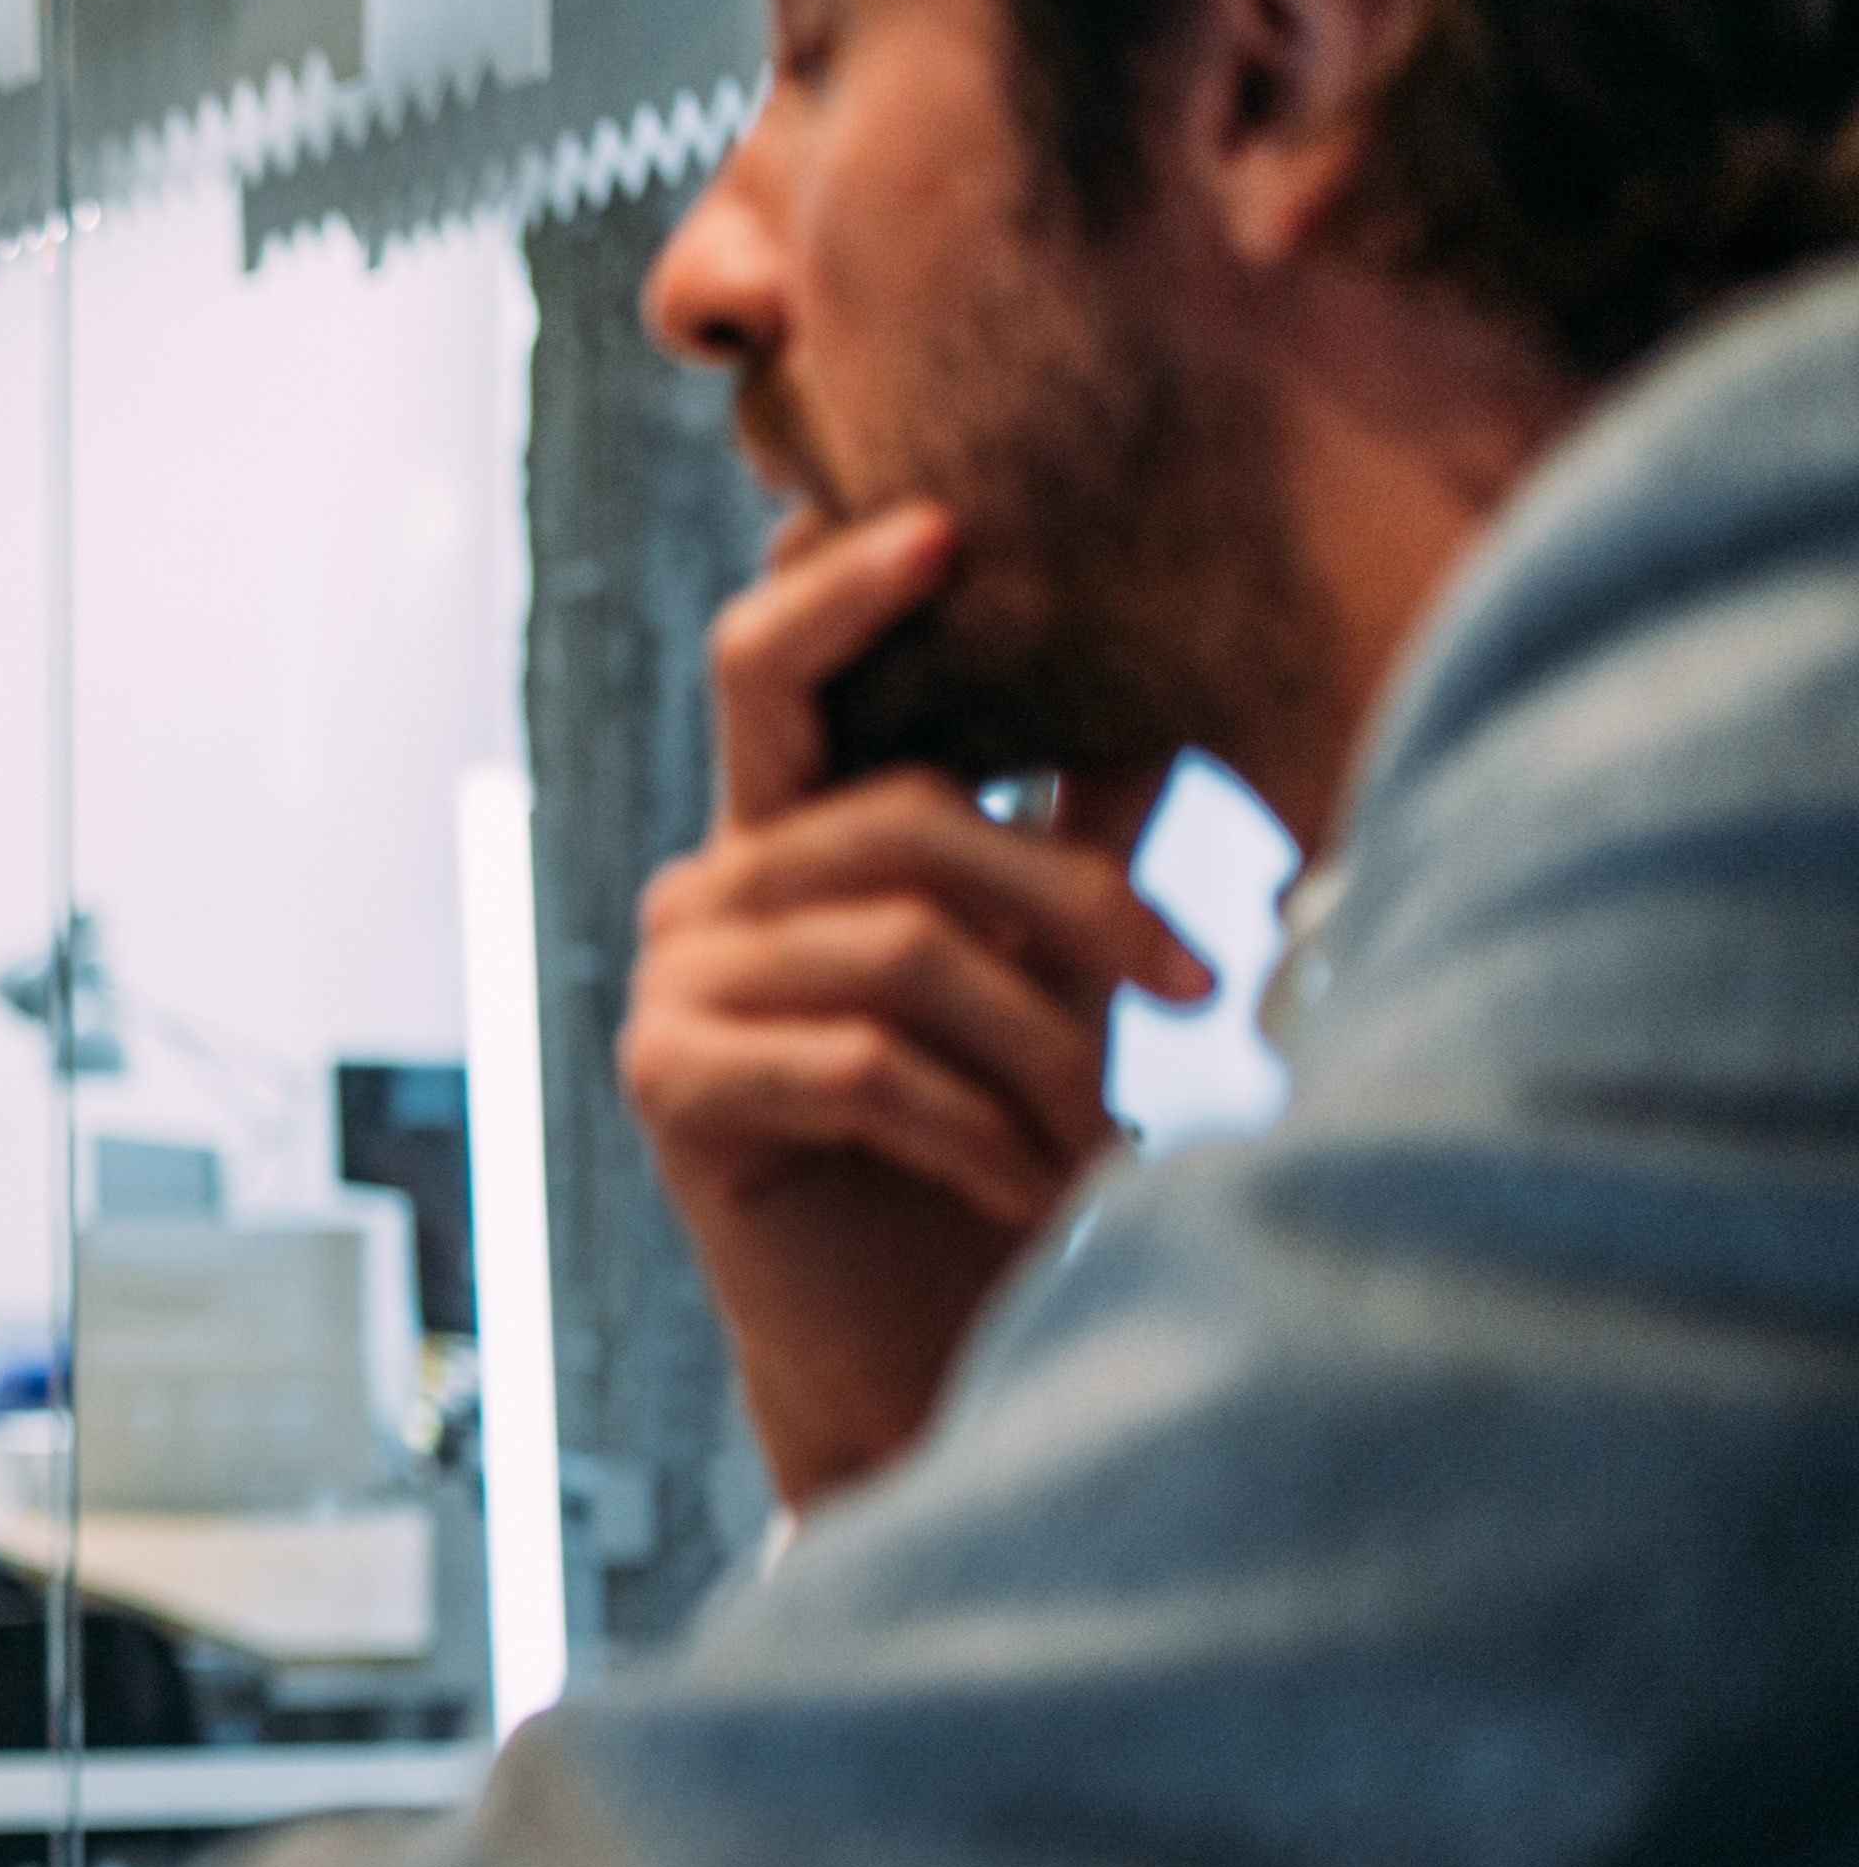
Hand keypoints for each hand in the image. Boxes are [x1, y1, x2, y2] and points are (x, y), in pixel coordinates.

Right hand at [617, 502, 1216, 1508]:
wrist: (912, 1340)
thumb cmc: (987, 1147)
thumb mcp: (1049, 975)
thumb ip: (1069, 838)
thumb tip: (1160, 701)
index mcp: (784, 835)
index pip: (775, 671)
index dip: (840, 587)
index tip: (951, 525)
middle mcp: (708, 891)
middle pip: (896, 813)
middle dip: (1073, 897)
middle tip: (1196, 986)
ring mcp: (672, 984)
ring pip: (896, 946)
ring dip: (1041, 1050)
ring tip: (1107, 1133)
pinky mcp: (671, 1085)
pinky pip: (853, 1062)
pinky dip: (972, 1128)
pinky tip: (1026, 1184)